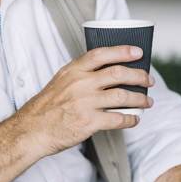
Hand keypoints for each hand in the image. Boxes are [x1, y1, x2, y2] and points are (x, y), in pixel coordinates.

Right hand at [17, 45, 153, 156]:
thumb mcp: (60, 81)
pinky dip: (131, 119)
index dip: (123, 51)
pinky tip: (134, 119)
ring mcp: (85, 103)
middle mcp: (80, 84)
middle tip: (148, 81)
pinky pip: (118, 118)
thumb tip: (107, 73)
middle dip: (139, 76)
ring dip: (140, 99)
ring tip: (147, 102)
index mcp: (72, 71)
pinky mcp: (89, 122)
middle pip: (118, 73)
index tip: (138, 53)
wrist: (32, 130)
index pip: (101, 54)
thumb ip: (81, 75)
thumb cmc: (46, 107)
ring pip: (123, 96)